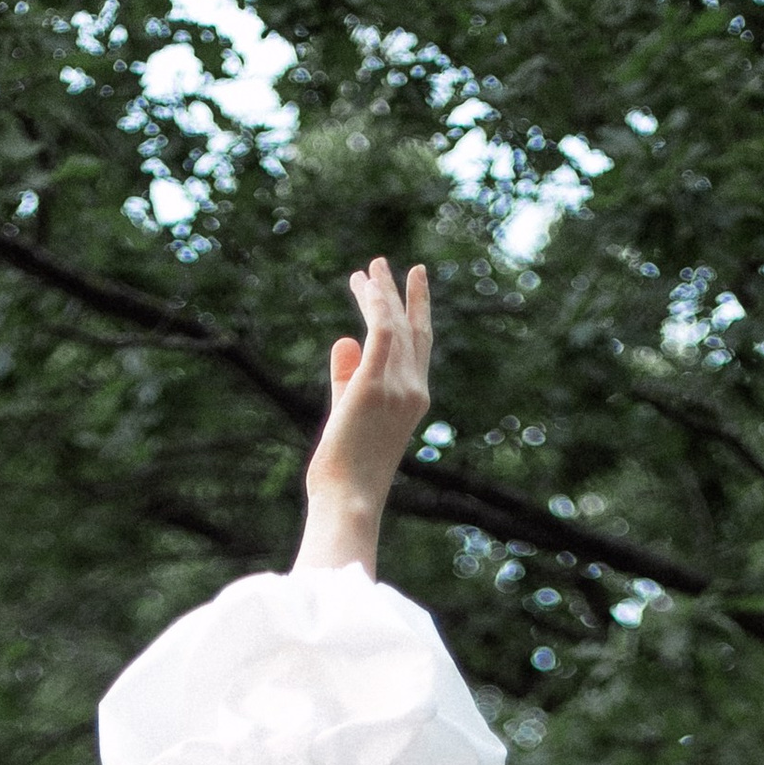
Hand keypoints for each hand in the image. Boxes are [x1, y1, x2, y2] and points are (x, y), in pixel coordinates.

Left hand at [294, 258, 432, 576]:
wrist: (349, 500)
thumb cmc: (346, 472)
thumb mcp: (348, 416)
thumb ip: (346, 377)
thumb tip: (344, 339)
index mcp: (412, 401)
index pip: (419, 347)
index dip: (417, 311)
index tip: (412, 282)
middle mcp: (412, 391)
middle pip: (412, 329)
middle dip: (401, 293)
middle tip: (385, 264)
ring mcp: (397, 387)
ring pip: (394, 324)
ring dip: (380, 293)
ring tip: (368, 268)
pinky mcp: (374, 385)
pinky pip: (381, 331)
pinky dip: (375, 304)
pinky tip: (365, 284)